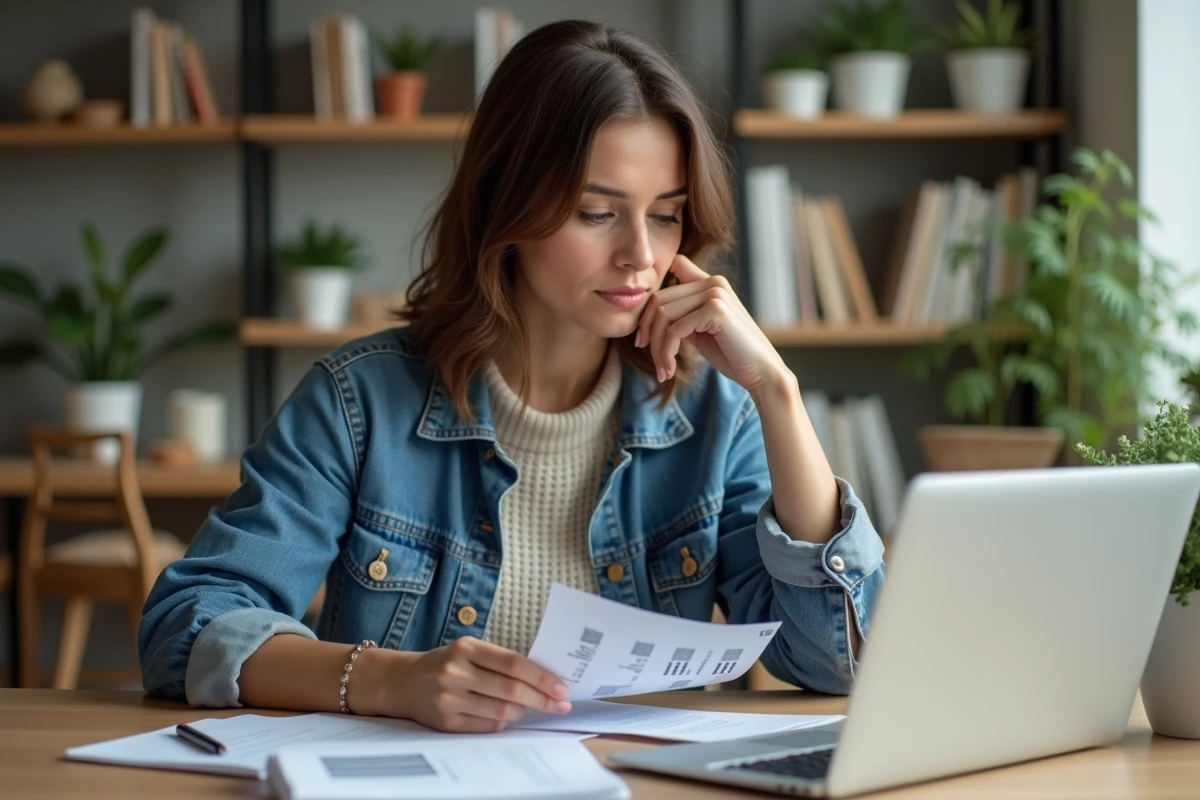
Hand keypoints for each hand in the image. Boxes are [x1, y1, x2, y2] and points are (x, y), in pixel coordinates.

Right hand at [385, 637, 571, 732]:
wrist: (402, 682)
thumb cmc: (445, 663)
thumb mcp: (468, 650)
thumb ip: (499, 661)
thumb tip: (543, 679)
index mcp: (465, 648)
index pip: (513, 663)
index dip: (541, 677)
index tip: (561, 687)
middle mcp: (455, 672)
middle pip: (511, 690)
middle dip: (542, 699)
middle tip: (560, 704)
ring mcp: (449, 699)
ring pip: (501, 711)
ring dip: (523, 711)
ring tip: (530, 707)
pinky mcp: (446, 722)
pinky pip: (486, 726)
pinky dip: (502, 722)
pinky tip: (506, 716)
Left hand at [635, 254, 789, 394]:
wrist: (762, 373)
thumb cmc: (731, 354)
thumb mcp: (700, 330)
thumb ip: (682, 316)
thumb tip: (651, 314)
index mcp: (710, 283)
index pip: (669, 275)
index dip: (651, 303)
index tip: (646, 335)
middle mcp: (713, 282)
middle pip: (659, 299)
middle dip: (647, 332)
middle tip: (651, 360)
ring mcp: (715, 293)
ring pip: (663, 316)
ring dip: (657, 348)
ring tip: (663, 370)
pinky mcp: (716, 310)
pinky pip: (674, 330)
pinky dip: (666, 353)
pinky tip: (670, 370)